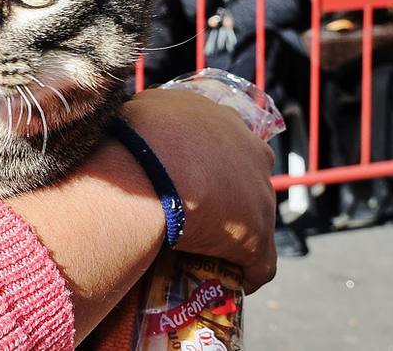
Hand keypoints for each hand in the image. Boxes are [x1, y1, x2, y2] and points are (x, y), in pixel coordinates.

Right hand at [123, 89, 276, 292]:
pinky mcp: (257, 235)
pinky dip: (245, 273)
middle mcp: (249, 149)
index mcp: (222, 119)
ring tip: (201, 250)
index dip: (207, 162)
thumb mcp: (140, 110)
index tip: (186, 175)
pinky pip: (259, 262)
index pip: (224, 142)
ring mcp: (259, 194)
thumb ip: (151, 119)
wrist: (145, 170)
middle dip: (225, 194)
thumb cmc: (133, 138)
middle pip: (245, 177)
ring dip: (231, 233)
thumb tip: (134, 129)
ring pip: (254, 218)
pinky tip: (225, 282)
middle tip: (192, 210)